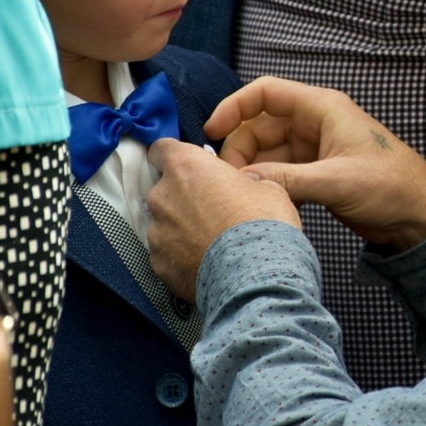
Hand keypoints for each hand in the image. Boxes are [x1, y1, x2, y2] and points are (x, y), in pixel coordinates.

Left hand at [146, 138, 301, 301]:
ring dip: (182, 228)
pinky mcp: (159, 264)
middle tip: (213, 208)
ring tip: (212, 241)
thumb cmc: (262, 225)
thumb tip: (244, 186)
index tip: (187, 164)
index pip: (161, 149)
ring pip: (165, 223)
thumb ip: (244, 181)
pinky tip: (207, 262)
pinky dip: (181, 256)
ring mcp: (157, 233)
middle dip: (184, 197)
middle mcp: (163, 196)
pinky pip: (167, 253)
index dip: (174, 155)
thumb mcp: (268, 187)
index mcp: (187, 167)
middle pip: (164, 189)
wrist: (256, 275)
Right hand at [205, 77, 425, 250]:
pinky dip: (266, 182)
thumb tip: (244, 182)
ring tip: (241, 192)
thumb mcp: (337, 181)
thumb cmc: (393, 185)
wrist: (420, 214)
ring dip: (251, 168)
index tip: (212, 129)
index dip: (235, 107)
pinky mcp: (317, 173)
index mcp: (323, 109)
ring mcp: (315, 149)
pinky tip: (259, 199)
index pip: (267, 93)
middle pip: (260, 125)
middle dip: (240, 148)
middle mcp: (316, 124)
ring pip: (267, 151)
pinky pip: (279, 170)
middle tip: (229, 178)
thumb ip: (288, 179)